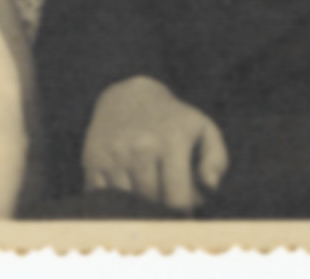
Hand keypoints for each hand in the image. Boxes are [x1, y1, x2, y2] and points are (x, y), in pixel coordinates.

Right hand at [82, 76, 228, 212]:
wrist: (127, 97)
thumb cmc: (172, 120)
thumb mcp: (202, 129)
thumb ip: (216, 160)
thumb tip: (210, 187)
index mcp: (171, 141)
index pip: (177, 199)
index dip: (183, 212)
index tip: (183, 211)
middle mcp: (141, 146)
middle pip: (153, 203)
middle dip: (162, 208)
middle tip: (165, 198)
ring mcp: (114, 153)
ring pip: (128, 203)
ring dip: (138, 204)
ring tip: (147, 190)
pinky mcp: (92, 159)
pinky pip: (105, 197)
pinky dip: (116, 200)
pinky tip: (126, 186)